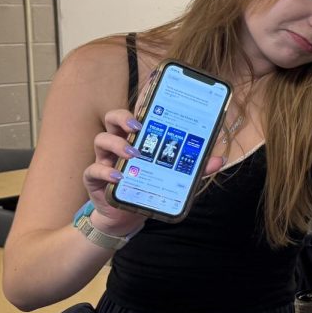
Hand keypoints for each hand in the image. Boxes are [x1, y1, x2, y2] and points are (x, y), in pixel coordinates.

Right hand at [84, 109, 222, 235]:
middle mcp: (119, 144)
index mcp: (138, 138)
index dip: (141, 102)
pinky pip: (93, 170)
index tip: (151, 96)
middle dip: (123, 118)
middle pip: (112, 119)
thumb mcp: (174, 177)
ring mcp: (104, 159)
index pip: (136, 114)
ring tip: (134, 154)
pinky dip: (105, 172)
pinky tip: (119, 176)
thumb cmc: (149, 187)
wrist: (127, 216)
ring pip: (101, 140)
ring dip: (117, 144)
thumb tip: (218, 160)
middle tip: (138, 127)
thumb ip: (195, 168)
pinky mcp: (94, 179)